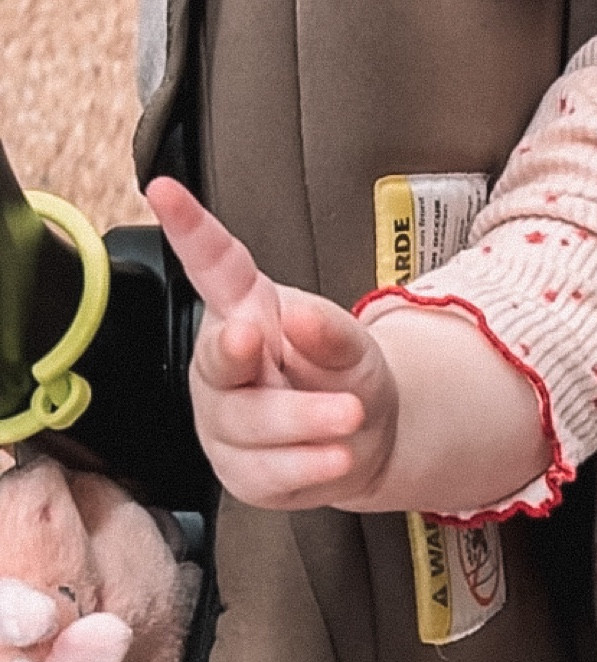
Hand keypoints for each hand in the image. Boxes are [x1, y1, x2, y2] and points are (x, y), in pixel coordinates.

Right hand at [145, 178, 396, 508]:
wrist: (367, 439)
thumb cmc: (347, 375)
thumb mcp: (354, 343)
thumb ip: (330, 330)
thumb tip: (294, 318)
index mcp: (246, 311)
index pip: (213, 266)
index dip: (188, 229)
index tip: (164, 190)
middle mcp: (225, 364)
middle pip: (214, 361)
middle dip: (232, 353)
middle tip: (257, 340)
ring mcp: (225, 422)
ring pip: (245, 423)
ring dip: (302, 419)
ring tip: (350, 415)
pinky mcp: (240, 471)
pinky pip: (265, 471)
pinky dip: (306, 465)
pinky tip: (337, 457)